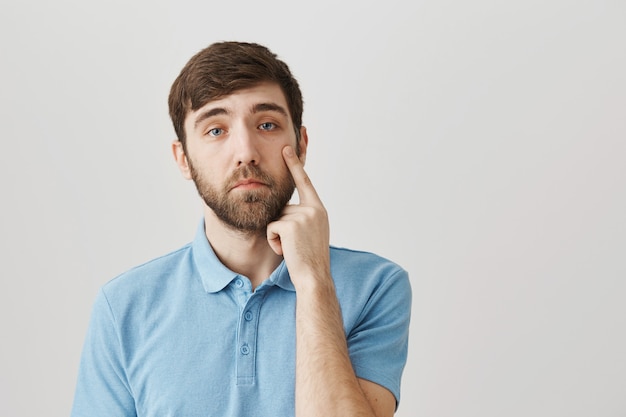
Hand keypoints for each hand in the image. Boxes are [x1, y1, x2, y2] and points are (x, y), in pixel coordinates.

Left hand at [267, 146, 330, 288]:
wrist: (314, 277)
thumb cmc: (309, 259)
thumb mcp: (311, 232)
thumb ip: (301, 216)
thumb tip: (282, 209)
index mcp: (319, 209)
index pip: (305, 182)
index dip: (295, 164)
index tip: (288, 147)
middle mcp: (313, 209)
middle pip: (282, 208)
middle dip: (281, 226)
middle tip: (295, 245)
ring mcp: (303, 216)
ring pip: (275, 218)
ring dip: (277, 235)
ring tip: (292, 248)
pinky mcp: (291, 225)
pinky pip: (271, 228)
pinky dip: (273, 241)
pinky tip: (286, 250)